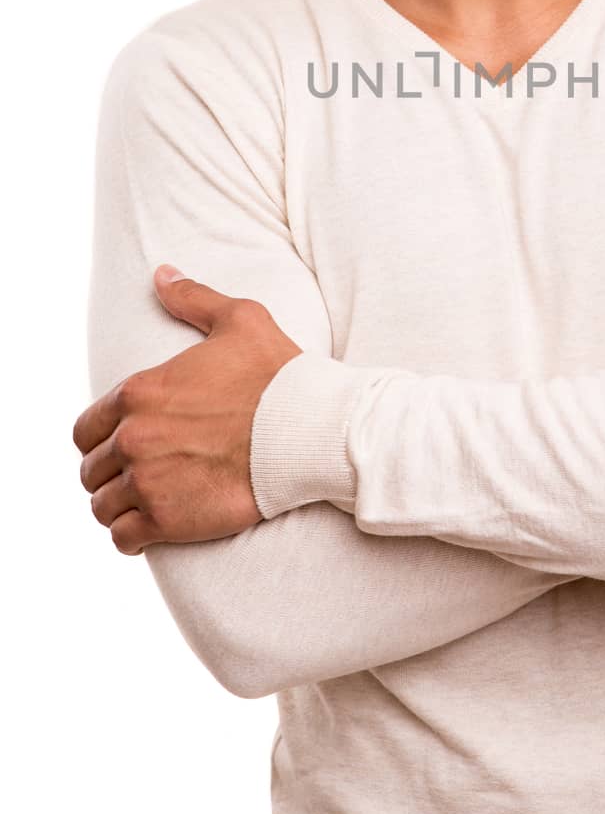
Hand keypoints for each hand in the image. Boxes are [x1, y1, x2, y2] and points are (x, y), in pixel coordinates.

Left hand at [73, 266, 302, 554]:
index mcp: (138, 392)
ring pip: (101, 506)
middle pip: (91, 470)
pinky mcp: (167, 519)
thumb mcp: (239, 319)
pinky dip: (131, 536)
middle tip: (139, 474)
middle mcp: (133, 438)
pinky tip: (150, 527)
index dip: (101, 438)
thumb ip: (192, 298)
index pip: (86, 429)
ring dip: (118, 506)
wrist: (310, 427)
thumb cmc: (278, 373)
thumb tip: (161, 274)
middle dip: (110, 473)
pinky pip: (123, 538)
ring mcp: (147, 481)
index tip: (124, 444)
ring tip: (143, 503)